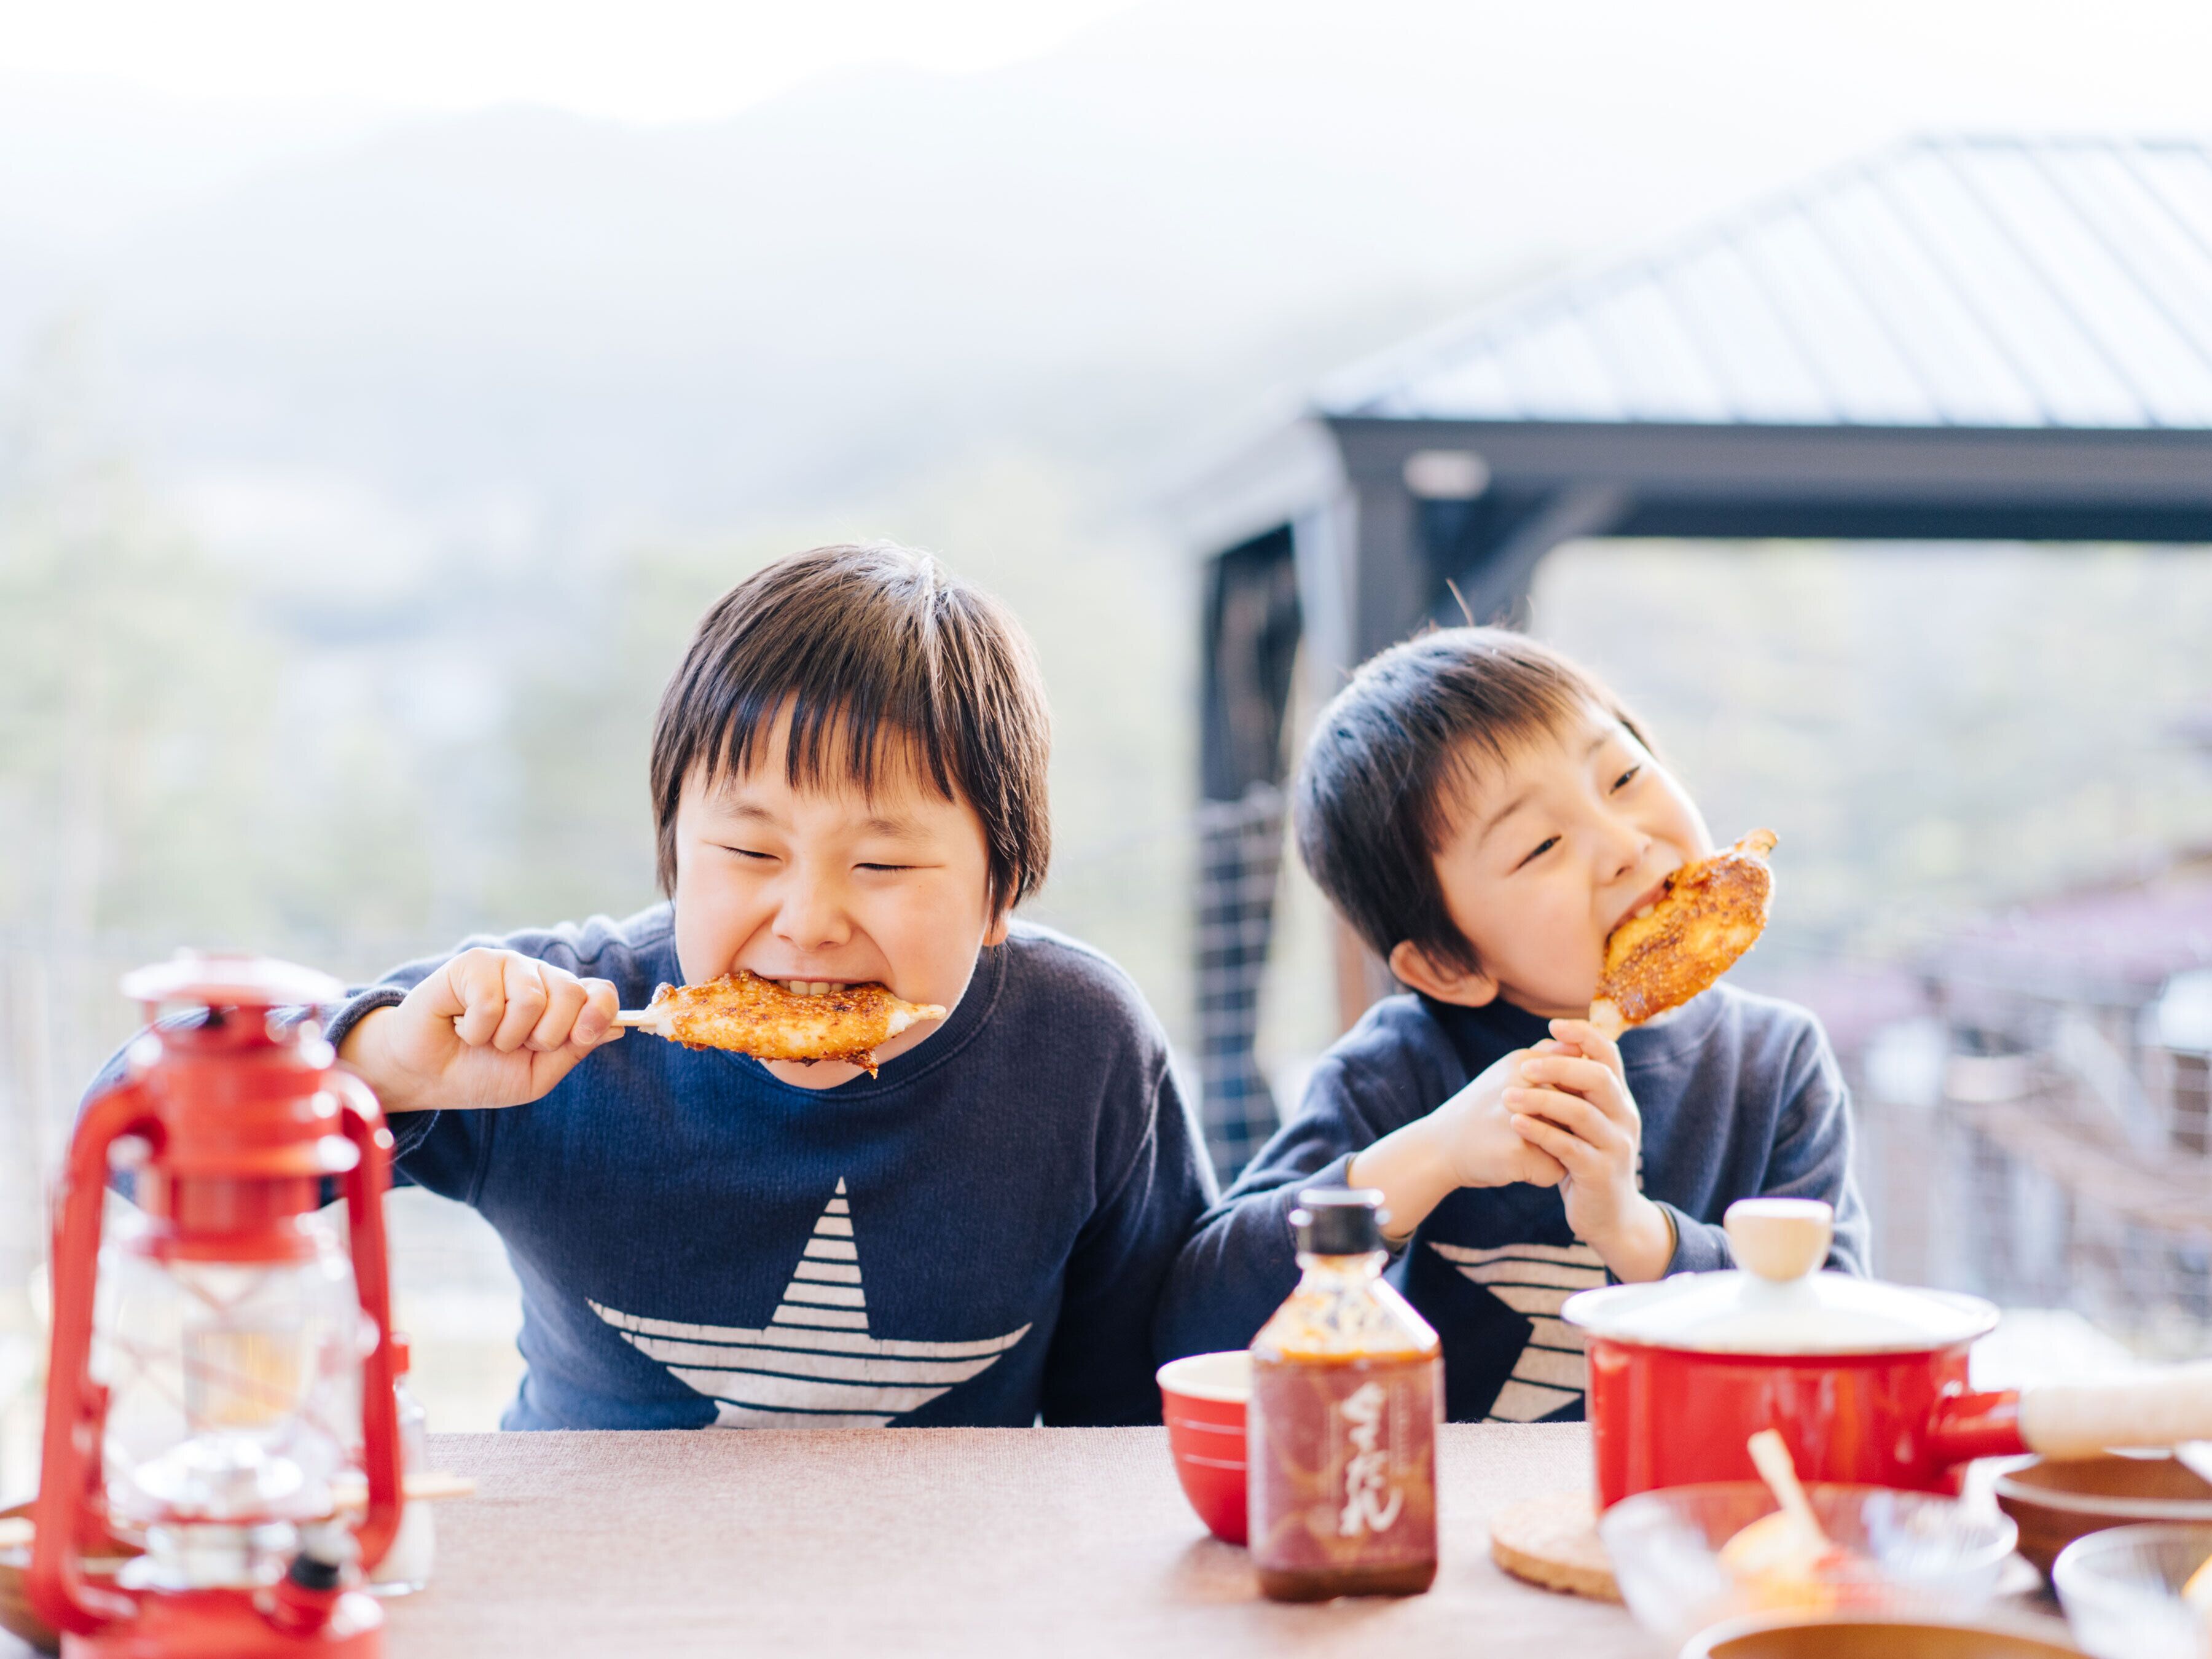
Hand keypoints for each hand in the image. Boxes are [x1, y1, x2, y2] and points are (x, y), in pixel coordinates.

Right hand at [338, 948, 623, 1114]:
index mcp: (561, 1002)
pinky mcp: (474, 962)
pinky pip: (491, 1000)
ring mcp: (508, 965)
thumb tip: (619, 1026)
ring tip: (486, 1037)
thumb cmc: (482, 1073)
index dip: (598, 1013)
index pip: (600, 992)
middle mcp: (540, 977)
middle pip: (572, 993)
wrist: (428, 1076)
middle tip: (514, 1046)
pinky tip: (461, 1026)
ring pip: (531, 999)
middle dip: (544, 1037)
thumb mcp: (538, 1074)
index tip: (581, 1038)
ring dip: (506, 1036)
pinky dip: (475, 1029)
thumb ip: (575, 1049)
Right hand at [1349, 1047, 1565, 1241]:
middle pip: (1579, 1112)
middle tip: (1528, 1132)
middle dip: (1566, 1129)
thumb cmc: (1481, 1110)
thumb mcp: (1509, 1071)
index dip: (1572, 1101)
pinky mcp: (1519, 1153)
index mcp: (1524, 1062)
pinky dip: (1542, 1174)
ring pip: (1572, 1143)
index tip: (1547, 1110)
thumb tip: (1582, 1046)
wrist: (1438, 1147)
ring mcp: (1521, 1119)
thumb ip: (1545, 1056)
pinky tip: (1516, 1166)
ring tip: (1524, 1147)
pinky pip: (1555, 1171)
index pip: (1578, 1080)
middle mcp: (1524, 1085)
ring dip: (1557, 1151)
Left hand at [1505, 1018, 1674, 1280]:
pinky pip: (1569, 1147)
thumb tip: (1550, 1046)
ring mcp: (1615, 1146)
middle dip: (1559, 1067)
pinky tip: (1516, 1124)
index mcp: (1620, 1099)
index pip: (1610, 1055)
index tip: (1553, 1025)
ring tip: (1508, 1097)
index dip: (1585, 1036)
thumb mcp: (1586, 1122)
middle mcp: (1624, 1118)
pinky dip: (1540, 1133)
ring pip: (1582, 1113)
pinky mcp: (1599, 1174)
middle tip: (1524, 1066)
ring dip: (1542, 1101)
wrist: (1609, 1217)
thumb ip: (1575, 1090)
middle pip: (1599, 1078)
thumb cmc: (1588, 1160)